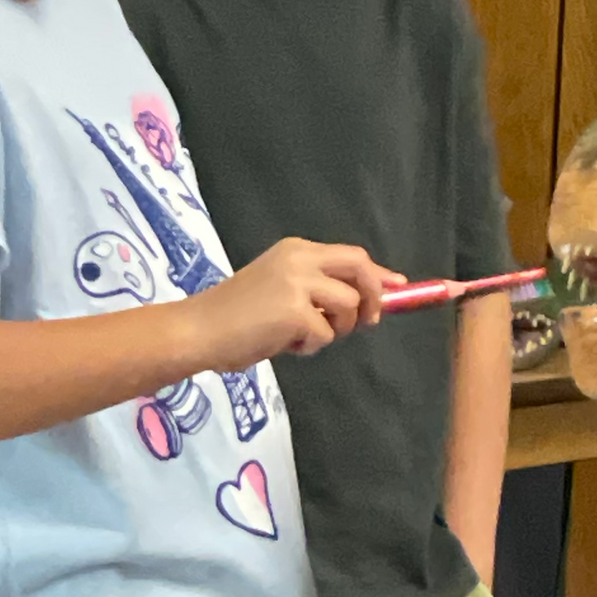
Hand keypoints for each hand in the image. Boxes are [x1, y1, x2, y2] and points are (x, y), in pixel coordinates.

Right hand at [192, 239, 402, 367]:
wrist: (199, 330)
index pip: (351, 256)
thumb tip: (361, 302)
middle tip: (366, 322)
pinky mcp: (295, 311)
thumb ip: (316, 290)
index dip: (378, 274)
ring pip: (348, 305)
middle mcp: (300, 259)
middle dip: (373, 296)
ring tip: (303, 336)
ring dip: (335, 329)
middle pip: (360, 268)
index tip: (397, 285)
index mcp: (296, 249)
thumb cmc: (234, 317)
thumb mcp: (279, 289)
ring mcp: (298, 283)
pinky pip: (325, 334)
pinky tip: (284, 344)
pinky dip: (310, 346)